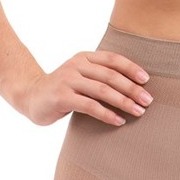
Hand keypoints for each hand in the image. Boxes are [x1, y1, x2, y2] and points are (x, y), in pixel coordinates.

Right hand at [14, 50, 153, 126]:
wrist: (31, 96)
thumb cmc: (63, 90)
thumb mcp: (81, 77)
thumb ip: (99, 77)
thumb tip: (134, 87)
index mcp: (84, 57)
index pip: (112, 59)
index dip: (131, 68)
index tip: (146, 80)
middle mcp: (76, 66)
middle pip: (110, 76)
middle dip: (132, 88)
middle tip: (148, 101)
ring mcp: (68, 80)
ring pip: (102, 91)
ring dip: (123, 102)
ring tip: (138, 112)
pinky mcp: (62, 97)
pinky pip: (90, 106)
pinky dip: (107, 114)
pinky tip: (119, 121)